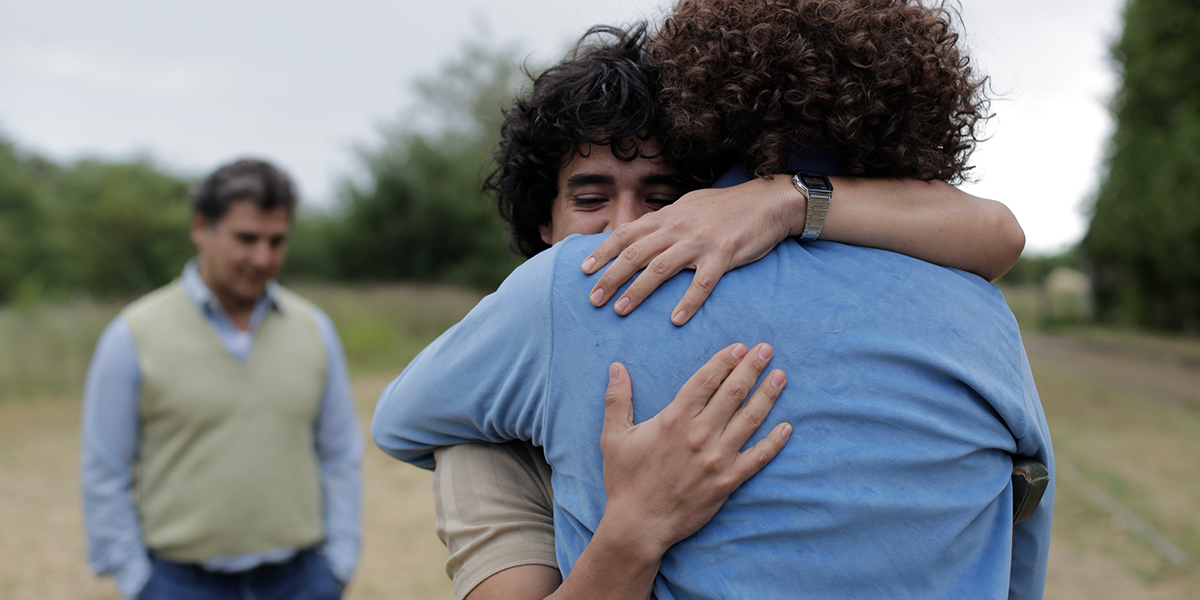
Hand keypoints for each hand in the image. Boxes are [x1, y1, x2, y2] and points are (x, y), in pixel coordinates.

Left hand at [582, 176, 803, 324]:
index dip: (603, 251)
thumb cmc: (726, 207)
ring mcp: (700, 241)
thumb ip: (664, 221)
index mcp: (667, 216)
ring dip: (638, 291)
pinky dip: (688, 302)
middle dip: (611, 276)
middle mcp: (678, 227)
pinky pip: (703, 282)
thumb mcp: (688, 206)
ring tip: (620, 311)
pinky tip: (676, 319)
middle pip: (636, 253)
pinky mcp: (724, 255)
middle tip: (593, 298)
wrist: (767, 201)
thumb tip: (637, 234)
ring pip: (660, 268)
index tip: (584, 270)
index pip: (626, 234)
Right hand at [598, 343, 791, 560]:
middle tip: (767, 350)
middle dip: (752, 368)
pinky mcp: (728, 481)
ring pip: (750, 419)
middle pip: (733, 393)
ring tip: (780, 376)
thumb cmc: (625, 480)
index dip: (725, 360)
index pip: (706, 380)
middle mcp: (700, 434)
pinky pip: (757, 458)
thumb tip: (616, 367)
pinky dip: (774, 442)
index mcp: (674, 419)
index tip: (740, 347)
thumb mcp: (614, 436)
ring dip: (767, 395)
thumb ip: (617, 399)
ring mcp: (717, 458)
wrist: (639, 525)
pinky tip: (787, 427)